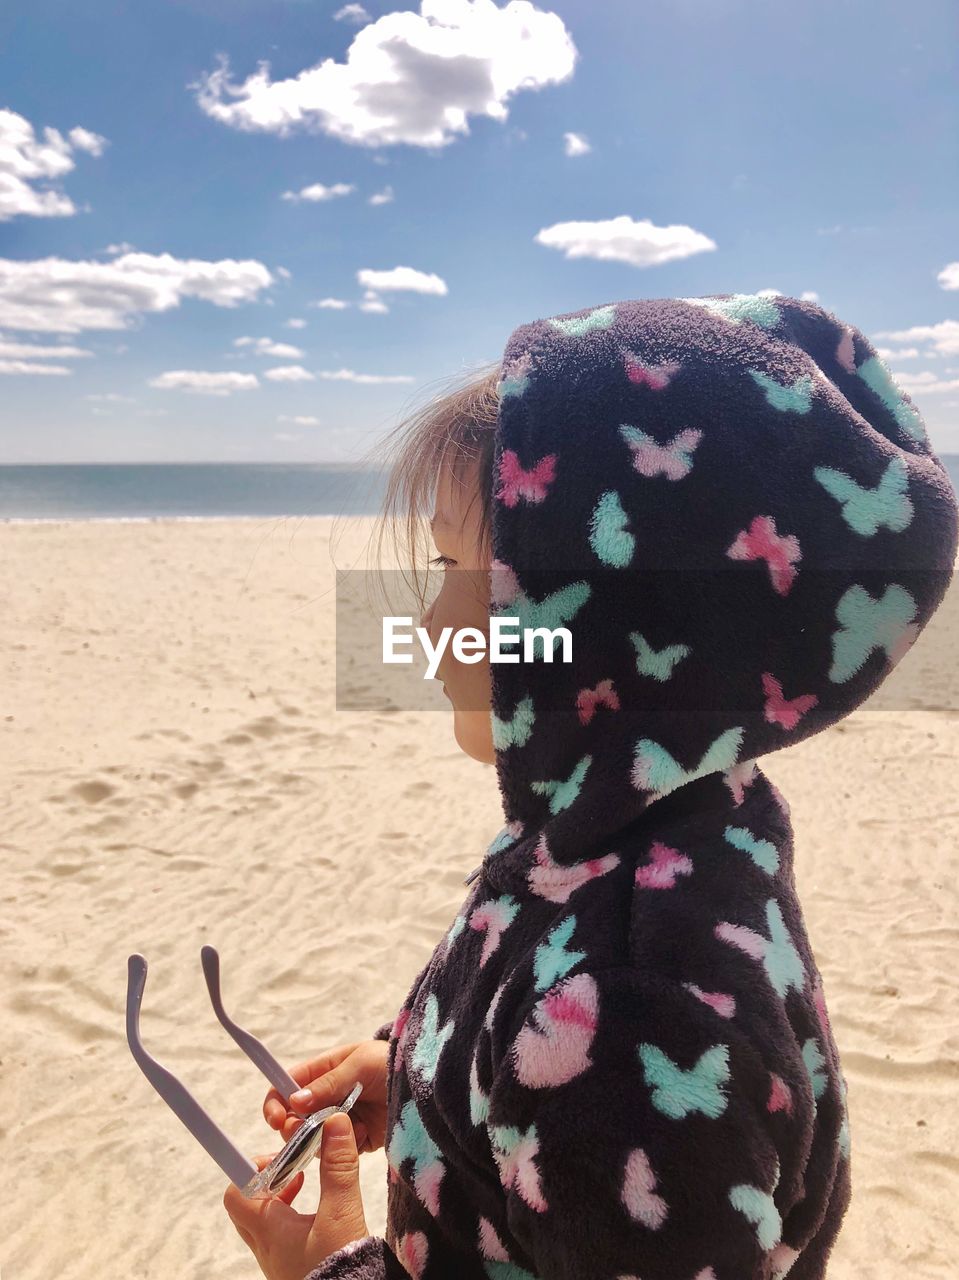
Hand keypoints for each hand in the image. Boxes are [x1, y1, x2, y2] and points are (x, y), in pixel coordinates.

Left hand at [223, 1111, 369, 1279]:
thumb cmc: (340, 1266)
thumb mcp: (342, 1212)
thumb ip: (338, 1167)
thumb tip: (334, 1122)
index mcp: (269, 1231)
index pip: (235, 1194)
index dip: (247, 1169)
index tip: (275, 1156)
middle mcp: (266, 1247)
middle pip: (246, 1205)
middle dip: (265, 1180)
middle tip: (289, 1167)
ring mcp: (277, 1260)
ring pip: (262, 1220)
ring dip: (278, 1195)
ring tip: (303, 1182)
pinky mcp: (292, 1266)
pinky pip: (278, 1235)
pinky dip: (290, 1214)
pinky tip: (316, 1209)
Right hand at [263, 1039, 389, 1154]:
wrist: (428, 1084)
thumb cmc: (392, 1062)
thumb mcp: (360, 1064)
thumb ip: (328, 1084)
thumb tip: (293, 1101)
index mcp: (325, 1070)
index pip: (288, 1086)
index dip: (276, 1102)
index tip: (276, 1119)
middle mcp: (329, 1096)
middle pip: (295, 1117)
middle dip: (294, 1127)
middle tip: (302, 1133)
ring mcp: (342, 1119)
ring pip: (314, 1138)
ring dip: (320, 1140)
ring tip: (341, 1132)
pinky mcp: (358, 1139)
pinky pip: (339, 1151)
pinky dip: (345, 1148)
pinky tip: (364, 1135)